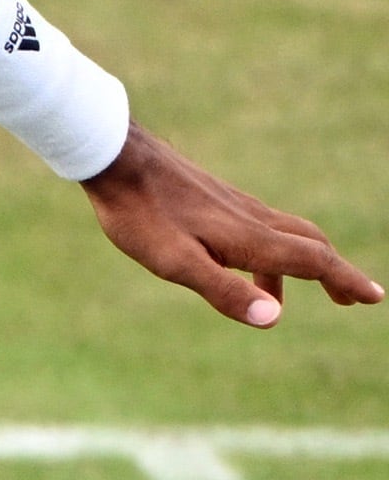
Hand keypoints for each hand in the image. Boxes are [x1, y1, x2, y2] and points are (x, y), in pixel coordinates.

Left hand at [85, 128, 381, 325]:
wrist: (116, 160)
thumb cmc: (141, 215)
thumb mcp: (174, 263)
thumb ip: (223, 291)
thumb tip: (275, 319)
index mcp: (250, 238)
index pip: (314, 262)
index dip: (346, 281)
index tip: (375, 298)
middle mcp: (252, 218)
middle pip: (310, 246)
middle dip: (333, 274)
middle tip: (351, 299)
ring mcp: (235, 206)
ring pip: (284, 236)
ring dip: (297, 266)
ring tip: (279, 299)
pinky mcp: (216, 200)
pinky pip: (258, 227)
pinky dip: (266, 252)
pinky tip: (236, 265)